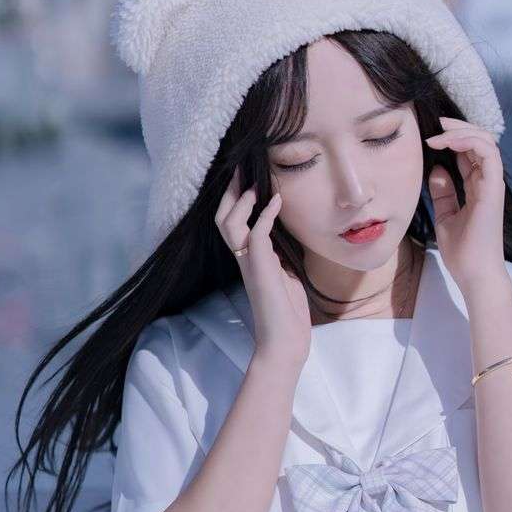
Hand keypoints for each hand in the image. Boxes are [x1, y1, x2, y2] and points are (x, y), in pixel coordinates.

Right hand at [215, 168, 310, 372]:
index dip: (236, 201)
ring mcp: (249, 263)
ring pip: (229, 223)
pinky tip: (277, 201)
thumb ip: (281, 254)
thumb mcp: (287, 275)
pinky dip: (266, 214)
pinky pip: (257, 233)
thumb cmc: (288, 313)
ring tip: (254, 183)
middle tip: (240, 169)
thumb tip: (288, 235)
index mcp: (249, 260)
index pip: (233, 224)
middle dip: (231, 192)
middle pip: (223, 218)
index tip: (248, 180)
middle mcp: (244, 259)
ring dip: (241, 200)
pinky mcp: (260, 268)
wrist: (285, 342)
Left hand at [424, 116, 506, 292]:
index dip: (453, 140)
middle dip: (459, 127)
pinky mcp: (494, 189)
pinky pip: (488, 154)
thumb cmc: (462, 253)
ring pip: (486, 141)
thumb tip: (437, 168)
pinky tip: (448, 144)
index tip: (431, 137)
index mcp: (478, 188)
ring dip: (462, 132)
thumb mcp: (445, 217)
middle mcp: (488, 183)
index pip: (470, 153)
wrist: (473, 275)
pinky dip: (469, 142)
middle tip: (437, 124)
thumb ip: (443, 192)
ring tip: (439, 133)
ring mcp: (492, 185)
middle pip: (480, 141)